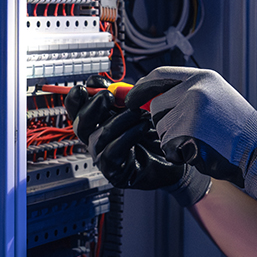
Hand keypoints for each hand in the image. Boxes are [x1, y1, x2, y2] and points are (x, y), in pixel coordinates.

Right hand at [65, 78, 210, 206]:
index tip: (90, 85)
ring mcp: (103, 157)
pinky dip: (127, 136)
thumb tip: (106, 83)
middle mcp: (96, 139)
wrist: (180, 155)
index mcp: (98, 121)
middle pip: (79, 123)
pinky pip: (111, 152)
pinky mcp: (114, 172)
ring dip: (119, 120)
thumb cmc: (159, 132)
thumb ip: (122, 95)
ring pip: (97, 136)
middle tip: (109, 97)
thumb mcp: (138, 107)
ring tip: (140, 113)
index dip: (78, 96)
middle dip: (92, 107)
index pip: (76, 109)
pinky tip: (142, 128)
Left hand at [131, 67, 256, 203]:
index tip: (131, 99)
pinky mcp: (188, 132)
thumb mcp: (217, 99)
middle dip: (163, 123)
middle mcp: (196, 89)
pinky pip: (168, 146)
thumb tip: (153, 97)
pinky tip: (201, 152)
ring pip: (161, 129)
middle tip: (187, 133)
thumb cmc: (240, 131)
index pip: (160, 75)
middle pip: (156, 106)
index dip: (142, 88)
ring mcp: (192, 110)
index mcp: (203, 78)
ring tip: (201, 141)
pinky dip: (179, 154)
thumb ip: (187, 94)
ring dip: (173, 141)